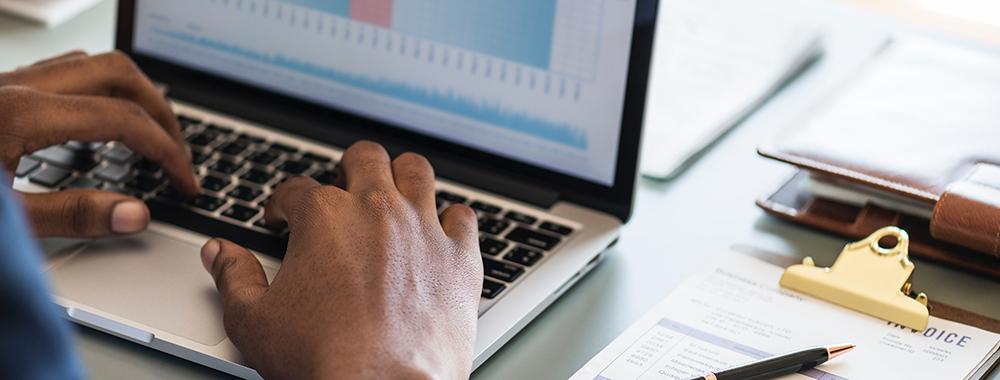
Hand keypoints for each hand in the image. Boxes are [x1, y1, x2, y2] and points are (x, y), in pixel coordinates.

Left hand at [0, 51, 198, 237]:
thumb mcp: (5, 220)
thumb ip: (70, 215)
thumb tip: (135, 214)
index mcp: (21, 113)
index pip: (122, 119)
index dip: (165, 151)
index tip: (184, 181)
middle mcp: (17, 86)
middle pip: (118, 74)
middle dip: (160, 113)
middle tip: (178, 154)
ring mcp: (6, 82)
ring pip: (91, 65)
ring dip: (131, 95)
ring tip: (149, 135)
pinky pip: (63, 74)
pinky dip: (98, 94)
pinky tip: (99, 127)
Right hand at [200, 142, 482, 378]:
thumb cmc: (321, 358)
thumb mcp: (254, 321)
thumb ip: (233, 278)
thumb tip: (219, 252)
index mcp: (324, 217)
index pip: (296, 189)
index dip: (283, 204)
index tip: (282, 220)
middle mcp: (377, 210)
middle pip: (365, 158)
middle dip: (348, 169)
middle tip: (342, 191)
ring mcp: (423, 229)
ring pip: (417, 171)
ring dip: (402, 176)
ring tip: (393, 193)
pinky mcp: (460, 257)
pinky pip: (464, 217)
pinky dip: (451, 220)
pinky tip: (440, 232)